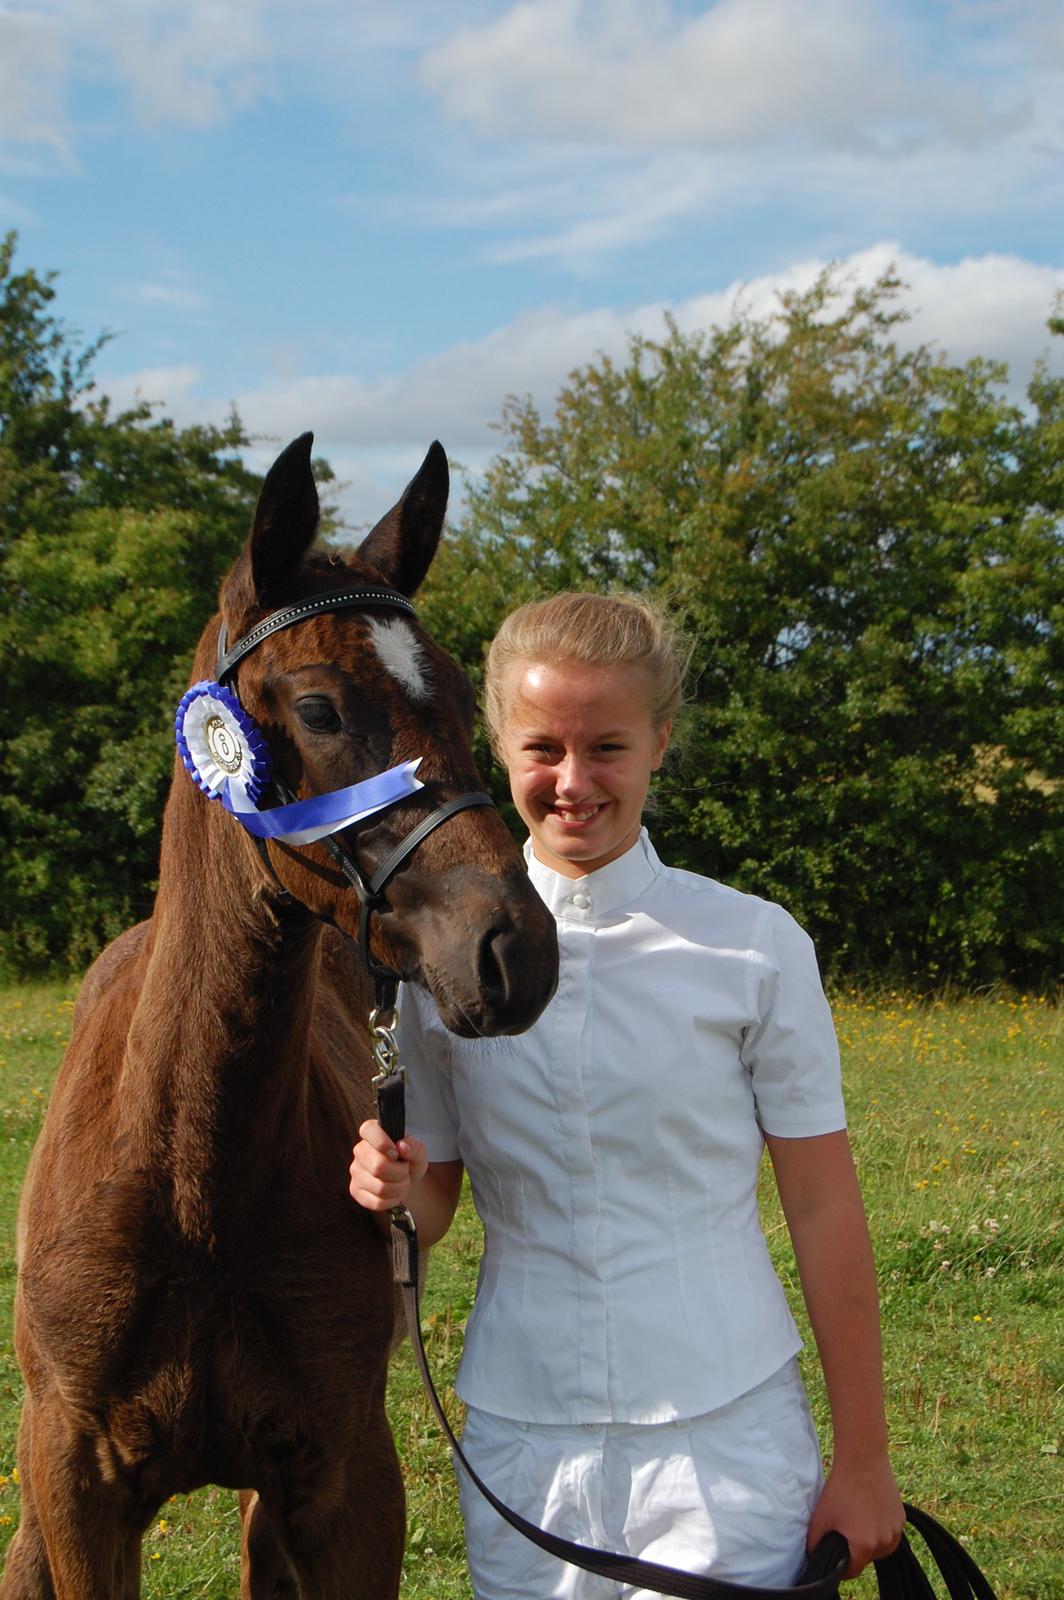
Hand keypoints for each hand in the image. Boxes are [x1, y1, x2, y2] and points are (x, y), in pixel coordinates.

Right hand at [349, 1120, 428, 1211]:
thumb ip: (414, 1147)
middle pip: (378, 1167)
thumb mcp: (418, 1151)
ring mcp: (355, 1172)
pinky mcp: (355, 1191)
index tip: (396, 1153)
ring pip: (380, 1188)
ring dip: (399, 1188)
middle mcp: (359, 1151)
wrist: (406, 1177)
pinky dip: (392, 1200)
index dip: (383, 1143)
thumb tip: (402, 1146)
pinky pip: (376, 1202)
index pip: (368, 1130)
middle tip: (405, 1170)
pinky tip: (394, 1193)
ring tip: (401, 1181)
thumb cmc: (409, 1159)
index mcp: (371, 1132)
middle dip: (400, 1173)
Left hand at [807, 1456, 904, 1578]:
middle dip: (855, 1551)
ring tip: (856, 1521)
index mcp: (865, 1546)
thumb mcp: (820, 1517)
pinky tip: (867, 1513)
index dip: (840, 1567)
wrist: (863, 1460)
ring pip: (880, 1548)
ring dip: (870, 1542)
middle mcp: (885, 1542)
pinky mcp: (901, 1518)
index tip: (834, 1556)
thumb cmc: (841, 1488)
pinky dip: (880, 1530)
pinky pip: (889, 1534)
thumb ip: (814, 1543)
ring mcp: (896, 1530)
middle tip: (843, 1531)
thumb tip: (813, 1557)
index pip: (852, 1571)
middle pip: (867, 1559)